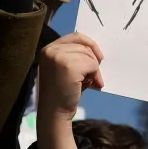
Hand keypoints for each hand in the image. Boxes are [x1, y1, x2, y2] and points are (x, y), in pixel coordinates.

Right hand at [36, 33, 102, 148]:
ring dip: (94, 71)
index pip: (76, 36)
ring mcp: (59, 57)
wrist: (54, 112)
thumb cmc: (62, 92)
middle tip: (96, 79)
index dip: (90, 45)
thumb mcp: (66, 69)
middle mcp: (51, 50)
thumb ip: (76, 57)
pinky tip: (87, 86)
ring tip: (88, 84)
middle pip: (85, 46)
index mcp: (49, 48)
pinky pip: (93, 65)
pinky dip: (94, 76)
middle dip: (94, 62)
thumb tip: (97, 52)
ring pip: (90, 56)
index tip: (99, 58)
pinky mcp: (69, 66)